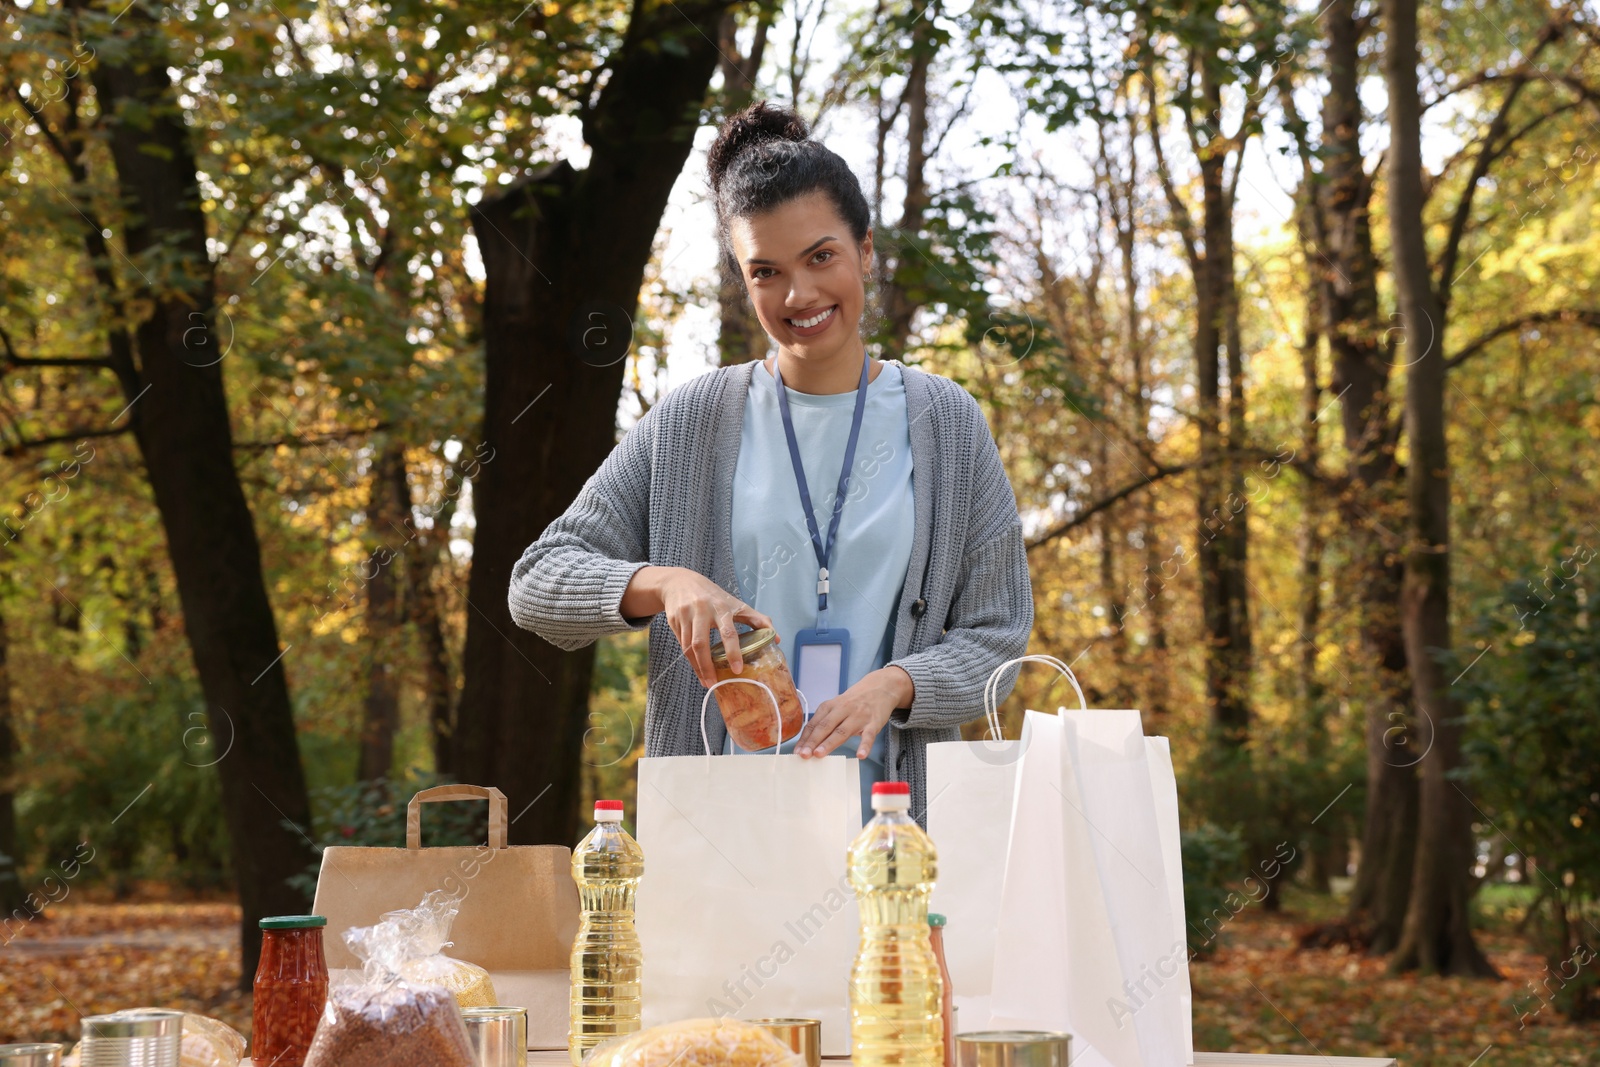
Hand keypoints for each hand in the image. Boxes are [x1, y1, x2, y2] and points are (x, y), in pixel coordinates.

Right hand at [622, 566, 773, 686]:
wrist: (681, 582)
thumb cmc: (714, 596)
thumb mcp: (736, 604)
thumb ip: (757, 619)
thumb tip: (778, 639)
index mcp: (721, 607)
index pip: (728, 632)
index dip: (733, 651)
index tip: (737, 669)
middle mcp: (701, 611)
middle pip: (701, 643)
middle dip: (707, 666)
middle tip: (715, 683)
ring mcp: (685, 616)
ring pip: (689, 647)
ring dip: (698, 667)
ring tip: (708, 682)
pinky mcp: (674, 621)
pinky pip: (681, 645)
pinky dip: (690, 661)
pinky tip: (698, 670)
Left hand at [795, 666, 914, 758]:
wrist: (880, 687)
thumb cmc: (854, 701)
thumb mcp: (837, 706)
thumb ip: (825, 722)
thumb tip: (809, 742)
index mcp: (830, 706)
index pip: (814, 724)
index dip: (805, 738)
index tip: (796, 752)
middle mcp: (842, 710)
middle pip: (825, 727)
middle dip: (812, 741)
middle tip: (803, 755)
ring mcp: (858, 716)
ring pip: (842, 731)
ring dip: (829, 743)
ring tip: (819, 755)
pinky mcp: (873, 723)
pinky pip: (869, 736)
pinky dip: (865, 746)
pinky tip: (860, 755)